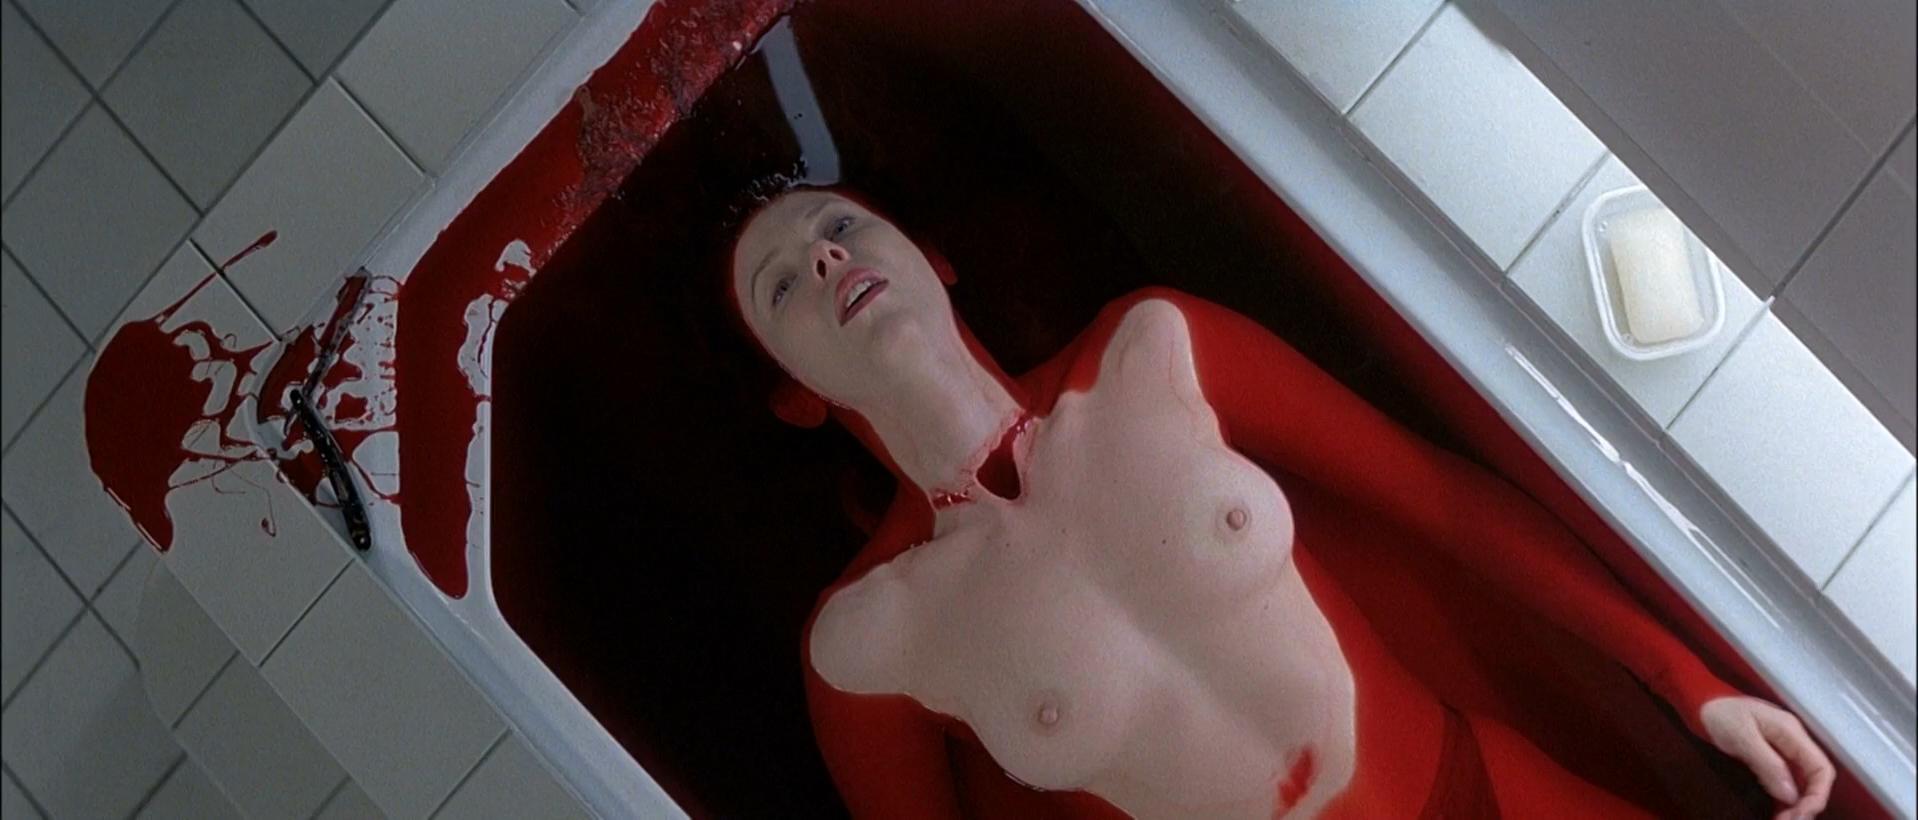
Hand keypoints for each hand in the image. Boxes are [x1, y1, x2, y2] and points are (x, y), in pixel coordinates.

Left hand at [1699, 696, 1833, 818]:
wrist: (1700, 702)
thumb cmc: (1719, 714)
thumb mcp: (1742, 738)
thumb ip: (1768, 764)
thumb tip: (1792, 796)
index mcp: (1792, 732)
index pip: (1821, 767)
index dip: (1818, 794)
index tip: (1802, 813)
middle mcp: (1793, 742)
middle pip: (1813, 778)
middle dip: (1806, 803)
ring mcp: (1782, 750)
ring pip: (1800, 782)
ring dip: (1795, 804)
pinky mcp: (1770, 758)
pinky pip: (1784, 781)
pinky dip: (1783, 798)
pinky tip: (1777, 812)